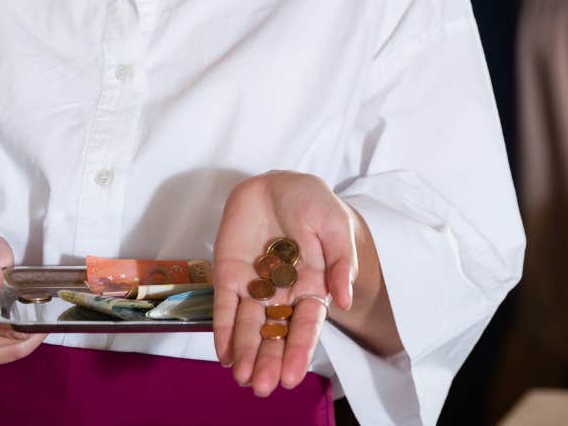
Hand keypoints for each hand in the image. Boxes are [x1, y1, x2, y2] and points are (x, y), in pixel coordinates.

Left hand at [212, 171, 356, 396]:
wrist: (278, 181)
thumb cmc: (313, 204)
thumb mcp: (335, 225)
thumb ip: (341, 261)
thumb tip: (344, 299)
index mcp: (312, 286)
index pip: (305, 325)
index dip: (298, 350)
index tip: (292, 376)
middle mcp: (283, 293)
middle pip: (276, 332)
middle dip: (269, 360)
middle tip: (263, 387)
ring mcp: (255, 285)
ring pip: (249, 325)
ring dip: (246, 351)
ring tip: (243, 378)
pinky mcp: (229, 274)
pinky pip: (224, 305)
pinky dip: (223, 329)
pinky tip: (224, 354)